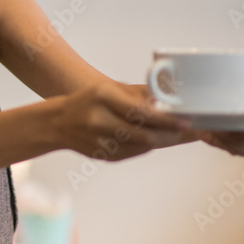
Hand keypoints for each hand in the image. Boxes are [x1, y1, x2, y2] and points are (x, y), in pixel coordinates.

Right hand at [55, 81, 192, 160]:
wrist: (58, 122)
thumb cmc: (88, 101)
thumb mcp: (109, 88)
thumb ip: (138, 94)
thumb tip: (169, 99)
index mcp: (103, 96)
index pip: (142, 112)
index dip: (167, 120)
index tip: (186, 122)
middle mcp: (100, 119)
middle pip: (145, 135)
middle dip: (169, 135)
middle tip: (184, 131)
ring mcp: (100, 141)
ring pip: (142, 147)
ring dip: (160, 141)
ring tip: (171, 134)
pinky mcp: (103, 155)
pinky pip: (133, 153)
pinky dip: (145, 147)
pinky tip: (149, 140)